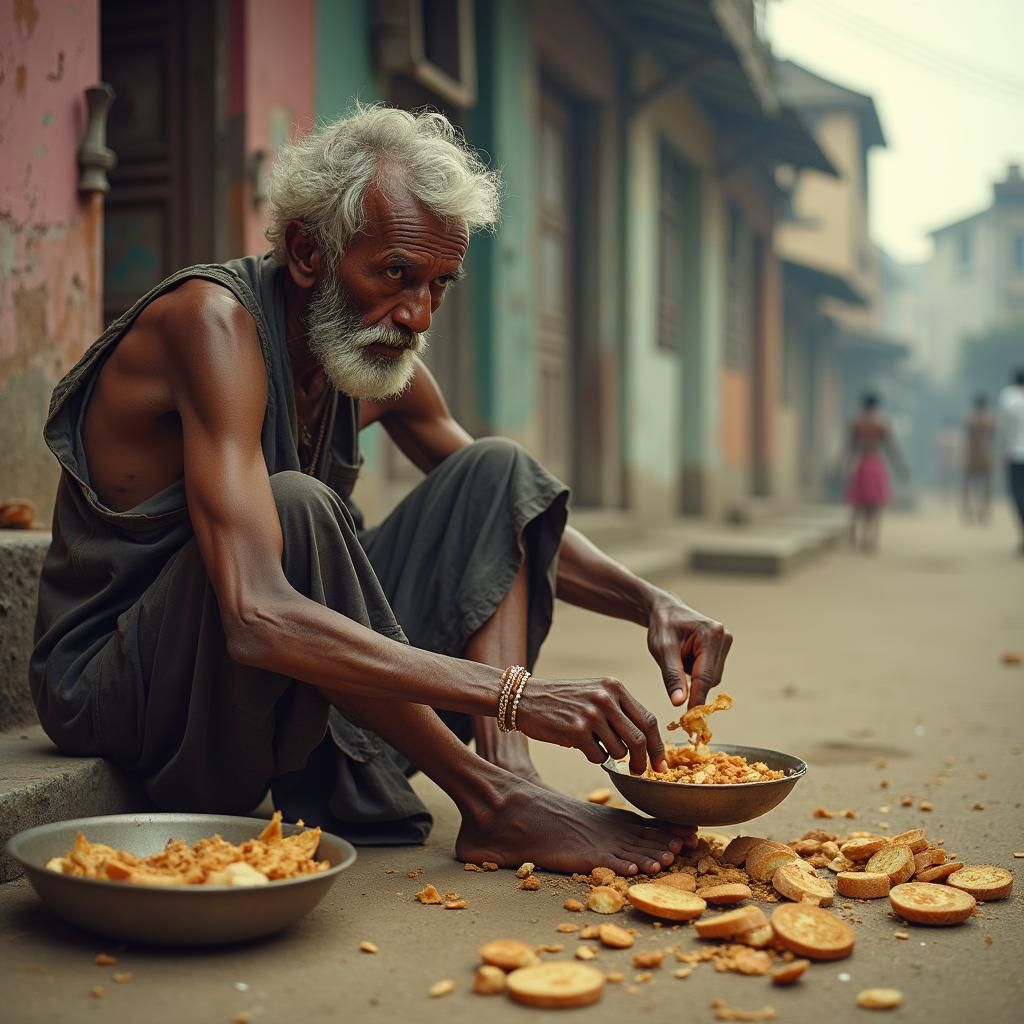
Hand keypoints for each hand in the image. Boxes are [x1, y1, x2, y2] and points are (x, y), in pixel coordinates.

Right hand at [515, 676, 667, 774]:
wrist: (524, 698)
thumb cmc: (562, 700)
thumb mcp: (594, 693)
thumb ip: (619, 710)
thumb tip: (644, 741)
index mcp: (614, 687)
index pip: (648, 720)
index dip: (657, 746)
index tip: (660, 763)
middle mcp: (606, 698)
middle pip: (639, 739)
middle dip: (641, 761)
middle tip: (638, 772)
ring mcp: (591, 714)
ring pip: (619, 751)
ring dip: (611, 756)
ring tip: (595, 745)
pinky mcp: (576, 731)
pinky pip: (598, 756)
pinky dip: (593, 757)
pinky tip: (580, 745)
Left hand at [645, 596, 732, 708]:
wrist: (666, 611)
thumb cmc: (663, 627)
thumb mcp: (662, 650)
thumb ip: (672, 677)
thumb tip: (680, 703)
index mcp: (711, 634)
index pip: (705, 676)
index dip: (697, 699)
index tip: (690, 719)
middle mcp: (724, 637)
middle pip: (711, 679)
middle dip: (693, 685)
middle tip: (673, 678)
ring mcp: (726, 642)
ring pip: (712, 678)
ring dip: (694, 678)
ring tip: (678, 659)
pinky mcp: (723, 649)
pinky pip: (711, 672)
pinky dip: (696, 672)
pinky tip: (686, 658)